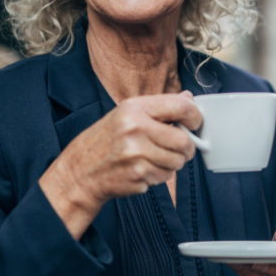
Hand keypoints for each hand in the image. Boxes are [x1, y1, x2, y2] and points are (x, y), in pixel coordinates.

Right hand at [39, 91, 201, 238]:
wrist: (80, 171)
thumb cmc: (105, 141)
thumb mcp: (127, 114)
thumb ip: (159, 107)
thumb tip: (188, 99)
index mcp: (134, 108)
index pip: (181, 107)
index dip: (195, 117)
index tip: (195, 123)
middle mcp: (135, 128)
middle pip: (183, 140)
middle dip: (187, 147)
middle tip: (179, 147)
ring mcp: (136, 153)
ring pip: (177, 161)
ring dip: (172, 163)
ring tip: (154, 157)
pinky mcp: (138, 174)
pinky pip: (166, 176)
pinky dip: (160, 175)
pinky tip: (144, 168)